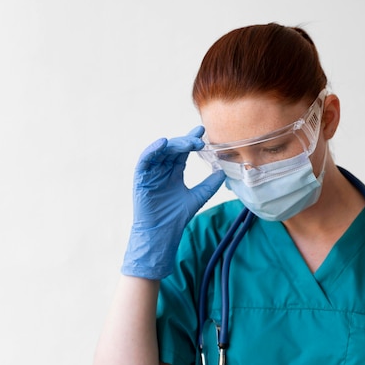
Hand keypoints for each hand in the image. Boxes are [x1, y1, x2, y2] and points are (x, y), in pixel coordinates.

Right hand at [121, 126, 224, 278]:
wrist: (162, 234)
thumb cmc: (176, 218)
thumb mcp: (198, 197)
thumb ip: (209, 185)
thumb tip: (223, 173)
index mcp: (173, 172)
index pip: (183, 152)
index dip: (191, 140)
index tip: (202, 130)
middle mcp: (161, 170)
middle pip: (173, 149)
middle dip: (186, 141)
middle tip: (199, 138)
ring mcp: (151, 173)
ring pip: (161, 151)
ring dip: (174, 144)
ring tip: (189, 142)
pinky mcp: (141, 178)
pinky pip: (145, 160)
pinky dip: (152, 150)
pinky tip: (163, 143)